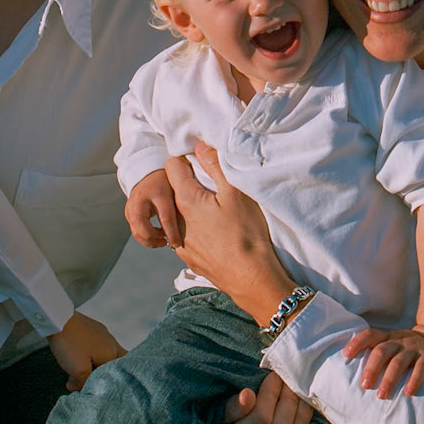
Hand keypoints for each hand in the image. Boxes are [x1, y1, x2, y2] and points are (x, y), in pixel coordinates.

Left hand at [49, 312, 125, 391]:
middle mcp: (112, 341)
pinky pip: (94, 344)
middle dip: (99, 373)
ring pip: (101, 354)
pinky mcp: (92, 327)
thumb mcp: (78, 370)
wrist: (57, 318)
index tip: (101, 388)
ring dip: (91, 363)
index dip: (112, 381)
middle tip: (86, 380)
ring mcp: (102, 332)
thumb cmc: (70, 344)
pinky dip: (86, 353)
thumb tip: (77, 389)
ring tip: (77, 368)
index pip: (120, 371)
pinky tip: (74, 354)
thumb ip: (82, 384)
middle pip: (111, 364)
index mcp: (113, 352)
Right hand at [125, 169, 184, 249]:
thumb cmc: (165, 182)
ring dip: (150, 241)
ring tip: (163, 240)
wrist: (148, 174)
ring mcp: (131, 208)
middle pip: (143, 229)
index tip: (178, 244)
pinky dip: (146, 237)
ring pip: (137, 233)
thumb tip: (195, 226)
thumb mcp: (177, 190)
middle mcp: (141, 201)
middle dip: (155, 240)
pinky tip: (157, 236)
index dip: (172, 234)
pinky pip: (135, 231)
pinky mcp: (128, 214)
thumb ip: (182, 205)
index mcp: (157, 193)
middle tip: (168, 242)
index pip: (165, 218)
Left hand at [163, 144, 291, 324]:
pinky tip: (216, 234)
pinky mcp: (189, 258)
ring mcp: (181, 242)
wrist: (251, 278)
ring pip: (179, 215)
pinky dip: (196, 230)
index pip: (172, 166)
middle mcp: (176, 221)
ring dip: (190, 209)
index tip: (201, 162)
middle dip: (188, 183)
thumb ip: (215, 165)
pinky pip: (186, 236)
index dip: (186, 159)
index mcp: (186, 200)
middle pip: (174, 191)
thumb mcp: (236, 193)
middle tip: (211, 186)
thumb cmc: (247, 233)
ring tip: (214, 213)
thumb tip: (199, 146)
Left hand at [343, 323, 423, 399]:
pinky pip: (421, 368)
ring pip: (399, 362)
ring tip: (382, 395)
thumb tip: (352, 372)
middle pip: (382, 351)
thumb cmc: (406, 347)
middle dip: (372, 368)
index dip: (357, 343)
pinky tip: (408, 393)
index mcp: (387, 337)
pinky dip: (414, 380)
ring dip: (389, 379)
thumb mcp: (392, 343)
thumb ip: (377, 352)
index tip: (346, 355)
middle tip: (364, 385)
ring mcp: (413, 348)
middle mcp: (399, 341)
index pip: (370, 335)